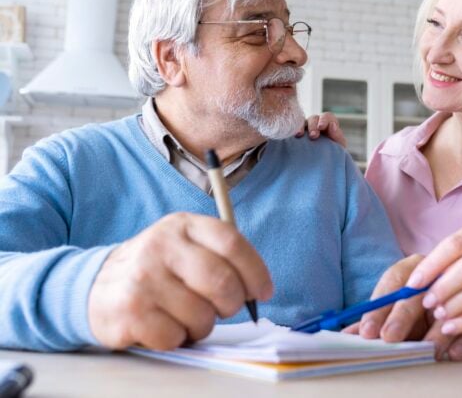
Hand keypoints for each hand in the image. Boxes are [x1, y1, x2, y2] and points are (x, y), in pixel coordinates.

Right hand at [88, 212, 272, 349]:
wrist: (97, 285)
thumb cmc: (157, 268)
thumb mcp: (185, 244)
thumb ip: (221, 256)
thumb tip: (259, 288)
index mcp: (183, 224)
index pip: (231, 242)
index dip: (255, 271)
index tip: (263, 292)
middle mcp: (161, 245)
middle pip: (222, 282)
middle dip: (232, 304)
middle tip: (224, 308)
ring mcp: (143, 277)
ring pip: (202, 315)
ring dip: (202, 325)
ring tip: (186, 315)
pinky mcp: (129, 310)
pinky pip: (175, 337)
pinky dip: (177, 339)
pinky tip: (165, 324)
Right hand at [295, 112, 346, 147]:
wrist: (324, 162)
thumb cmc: (335, 151)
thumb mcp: (339, 144)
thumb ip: (337, 135)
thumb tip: (332, 125)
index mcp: (329, 123)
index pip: (327, 117)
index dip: (323, 120)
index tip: (321, 127)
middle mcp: (316, 123)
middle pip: (314, 119)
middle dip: (313, 126)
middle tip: (313, 136)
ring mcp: (306, 128)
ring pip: (302, 123)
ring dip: (301, 127)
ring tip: (299, 135)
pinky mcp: (298, 134)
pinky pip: (294, 129)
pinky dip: (293, 131)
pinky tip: (293, 136)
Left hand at [345, 255, 461, 360]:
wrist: (446, 291)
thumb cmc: (412, 301)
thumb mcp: (390, 306)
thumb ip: (371, 320)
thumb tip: (346, 335)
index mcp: (411, 268)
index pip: (393, 282)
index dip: (379, 309)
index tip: (368, 331)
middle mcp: (435, 274)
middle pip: (417, 294)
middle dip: (402, 318)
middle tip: (390, 338)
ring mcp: (458, 290)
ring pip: (448, 308)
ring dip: (436, 333)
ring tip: (426, 350)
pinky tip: (452, 354)